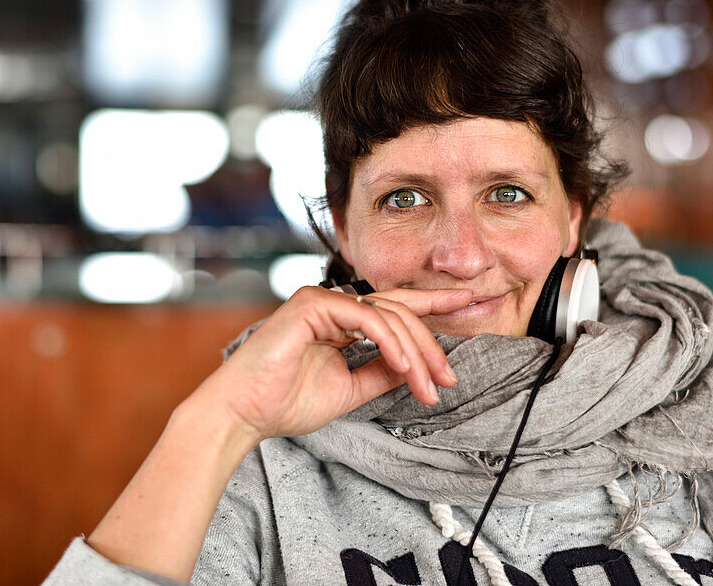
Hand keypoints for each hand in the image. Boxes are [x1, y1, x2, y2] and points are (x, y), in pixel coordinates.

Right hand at [194, 286, 475, 442]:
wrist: (244, 412)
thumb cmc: (284, 402)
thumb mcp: (350, 389)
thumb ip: (382, 373)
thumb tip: (419, 367)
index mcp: (341, 321)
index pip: (394, 307)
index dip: (433, 304)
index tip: (468, 303)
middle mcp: (333, 304)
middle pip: (400, 311)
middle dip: (432, 343)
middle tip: (449, 378)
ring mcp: (322, 300)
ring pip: (389, 315)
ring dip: (416, 353)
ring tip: (429, 387)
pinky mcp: (313, 304)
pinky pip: (367, 318)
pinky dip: (392, 343)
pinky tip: (406, 368)